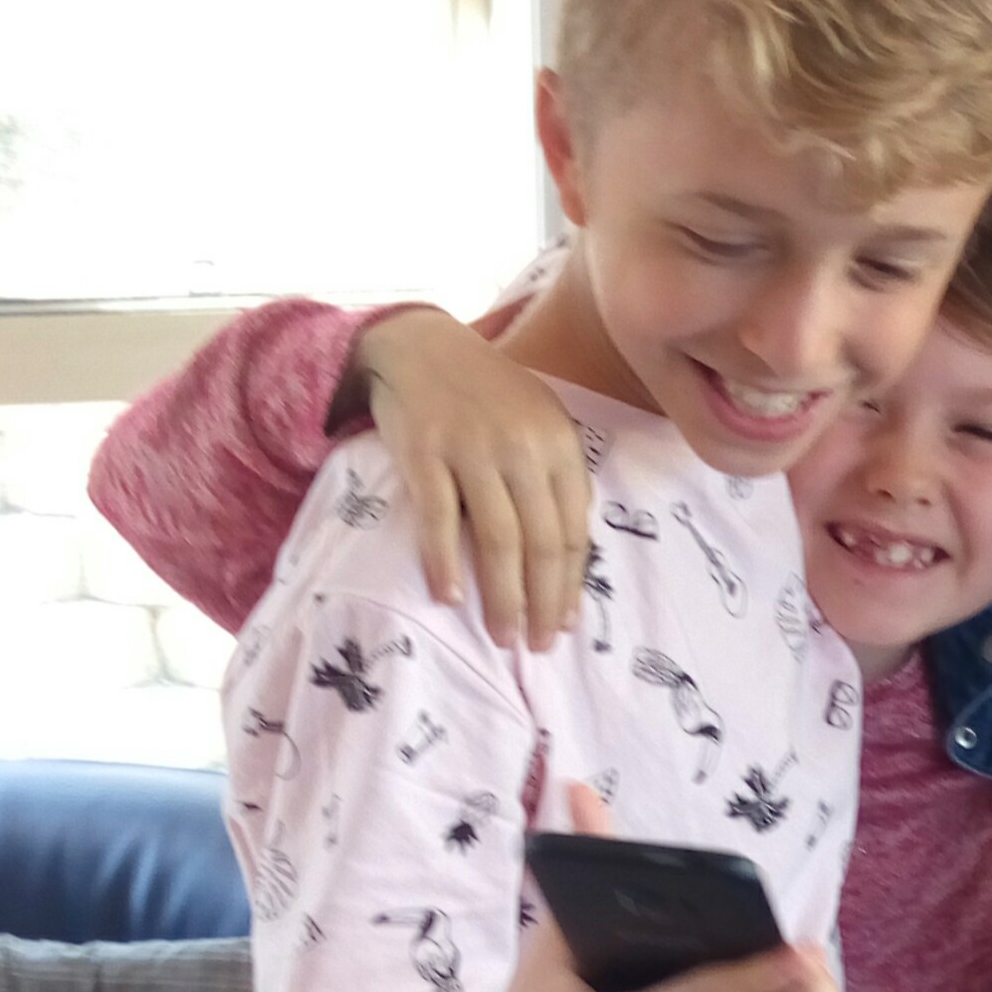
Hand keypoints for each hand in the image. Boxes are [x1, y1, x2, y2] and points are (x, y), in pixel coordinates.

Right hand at [351, 307, 594, 651]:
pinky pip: (438, 518)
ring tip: (502, 636)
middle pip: (541, 542)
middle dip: (542, 602)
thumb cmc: (486, 395)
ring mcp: (473, 448)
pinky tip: (450, 597)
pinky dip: (444, 562)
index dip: (570, 585)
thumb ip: (553, 481)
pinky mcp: (425, 451)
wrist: (419, 345)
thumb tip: (564, 560)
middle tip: (535, 646)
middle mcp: (523, 446)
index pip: (572, 530)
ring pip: (498, 539)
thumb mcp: (536, 425)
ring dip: (503, 596)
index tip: (565, 624)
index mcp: (560, 444)